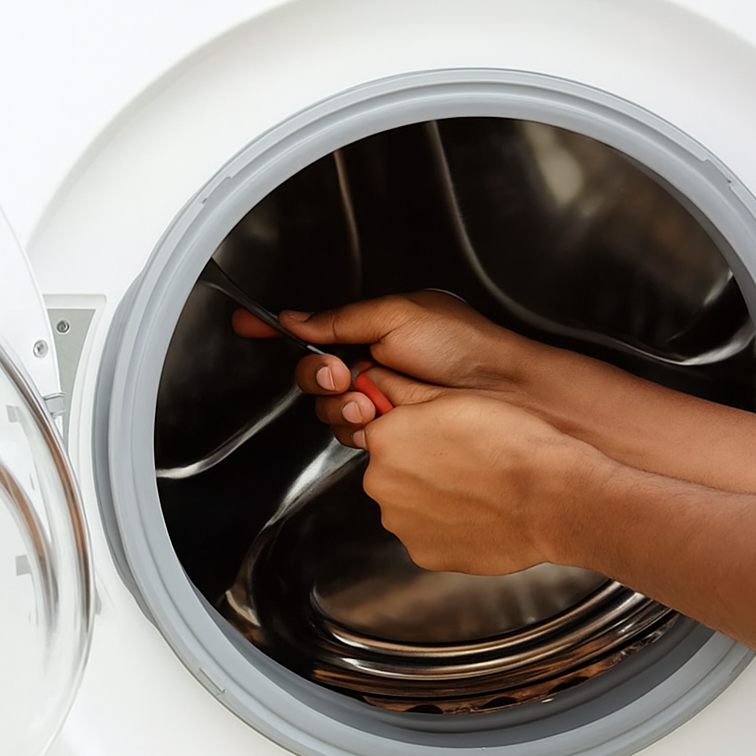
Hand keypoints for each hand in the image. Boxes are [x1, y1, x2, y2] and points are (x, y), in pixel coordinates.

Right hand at [231, 290, 561, 440]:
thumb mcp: (401, 315)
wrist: (508, 395)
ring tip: (371, 400)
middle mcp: (375, 370)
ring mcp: (384, 407)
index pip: (316, 332)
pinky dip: (359, 430)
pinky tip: (380, 422)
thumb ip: (342, 319)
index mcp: (375, 334)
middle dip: (319, 376)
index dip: (280, 330)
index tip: (247, 324)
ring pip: (331, 413)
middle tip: (342, 373)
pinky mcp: (395, 441)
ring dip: (340, 406)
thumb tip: (297, 317)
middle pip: (315, 379)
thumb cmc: (470, 347)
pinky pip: (354, 440)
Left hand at [358, 390, 604, 574]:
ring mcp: (401, 524)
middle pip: (392, 473)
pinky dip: (446, 528)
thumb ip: (403, 392)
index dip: (413, 434)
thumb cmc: (511, 444)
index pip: (381, 434)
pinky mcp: (424, 555)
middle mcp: (382, 484)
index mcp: (386, 440)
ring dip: (432, 500)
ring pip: (409, 506)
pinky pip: (428, 537)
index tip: (440, 438)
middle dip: (419, 469)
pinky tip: (476, 514)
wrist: (550, 496)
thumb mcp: (453, 397)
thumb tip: (374, 381)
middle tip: (463, 464)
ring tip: (474, 491)